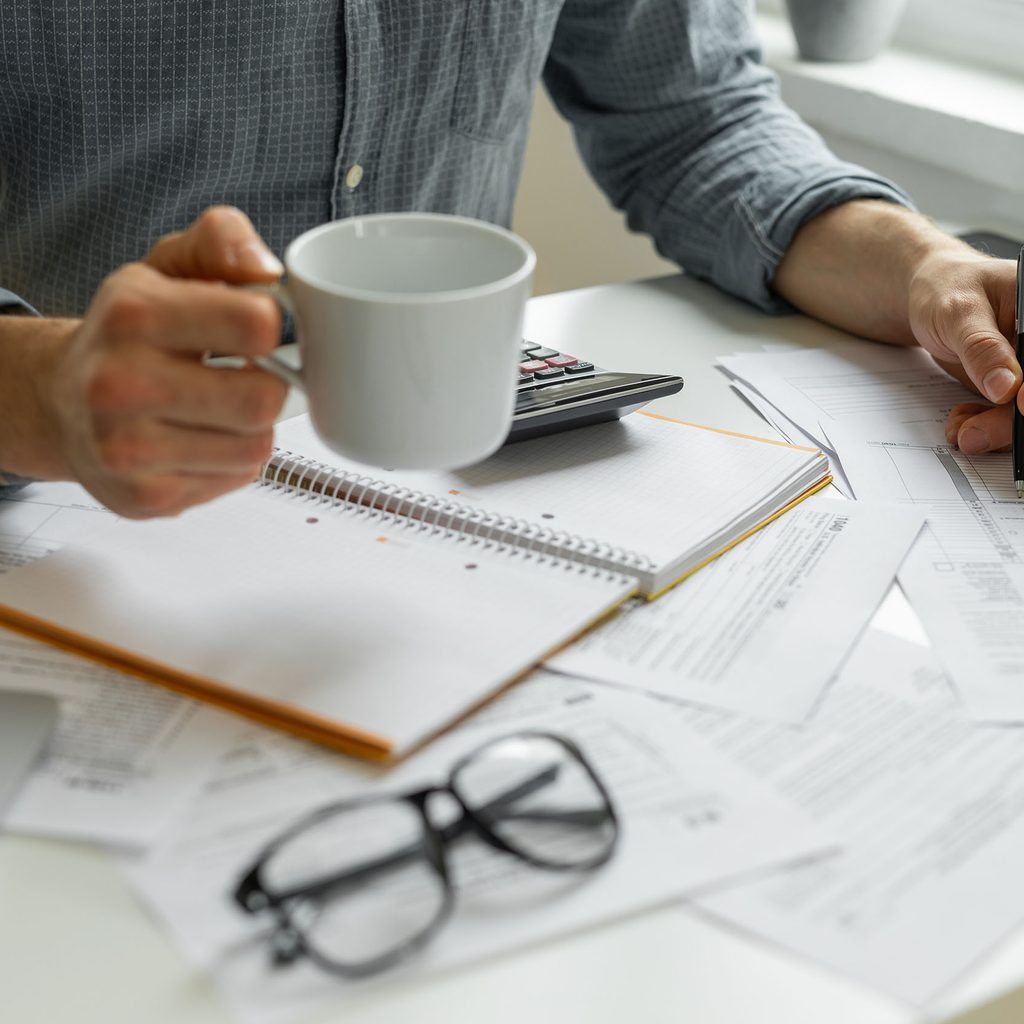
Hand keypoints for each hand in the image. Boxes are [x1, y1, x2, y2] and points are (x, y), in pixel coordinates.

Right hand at [45, 206, 288, 516]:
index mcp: (134, 315)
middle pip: (262, 399)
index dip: (272, 326)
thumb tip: (268, 271)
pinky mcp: (146, 497)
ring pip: (256, 446)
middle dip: (267, 384)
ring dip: (251, 427)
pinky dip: (230, 460)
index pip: (256, 325)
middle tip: (243, 373)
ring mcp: (129, 450)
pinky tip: (198, 438)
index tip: (257, 329)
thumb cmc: (129, 333)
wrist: (63, 403)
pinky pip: (236, 478)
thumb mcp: (168, 266)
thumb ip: (222, 241)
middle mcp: (121, 384)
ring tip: (216, 407)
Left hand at [907, 250, 1017, 452]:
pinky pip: (1007, 418)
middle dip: (1009, 421)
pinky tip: (961, 423)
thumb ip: (981, 347)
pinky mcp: (1014, 388)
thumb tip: (1006, 385)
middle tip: (973, 435)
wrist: (931, 298)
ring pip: (1023, 413)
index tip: (1019, 405)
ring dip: (993, 430)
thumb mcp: (958, 311)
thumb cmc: (947, 290)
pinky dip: (984, 427)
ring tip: (961, 430)